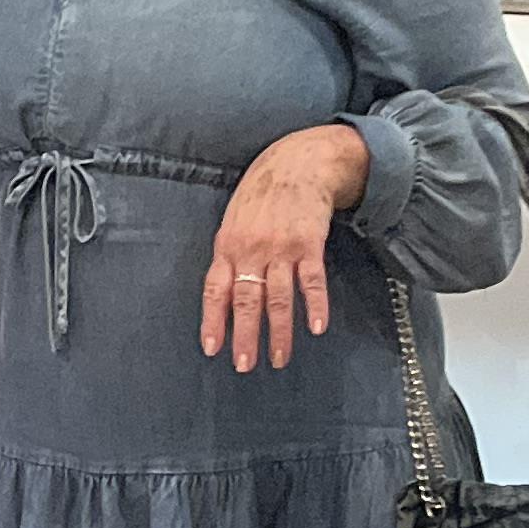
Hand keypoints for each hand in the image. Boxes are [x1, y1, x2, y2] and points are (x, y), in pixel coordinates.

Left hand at [202, 126, 368, 369]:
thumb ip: (230, 256)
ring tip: (278, 358)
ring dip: (278, 331)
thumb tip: (224, 296)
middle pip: (246, 300)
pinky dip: (315, 305)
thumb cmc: (261, 195)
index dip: (213, 321)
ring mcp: (281, 247)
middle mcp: (252, 249)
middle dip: (245, 336)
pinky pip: (312, 280)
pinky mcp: (309, 243)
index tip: (212, 349)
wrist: (297, 162)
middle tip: (244, 364)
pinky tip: (316, 327)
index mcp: (228, 245)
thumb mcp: (234, 220)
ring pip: (278, 297)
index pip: (216, 290)